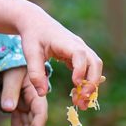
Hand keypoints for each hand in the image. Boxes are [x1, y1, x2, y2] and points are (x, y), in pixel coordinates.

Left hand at [0, 0, 105, 118]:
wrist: (35, 22)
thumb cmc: (32, 36)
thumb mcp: (30, 53)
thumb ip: (35, 73)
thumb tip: (42, 94)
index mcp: (66, 42)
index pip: (81, 54)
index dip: (81, 69)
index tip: (75, 83)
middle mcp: (78, 45)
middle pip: (95, 62)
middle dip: (92, 82)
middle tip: (82, 100)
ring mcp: (81, 50)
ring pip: (95, 68)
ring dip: (91, 85)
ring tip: (81, 103)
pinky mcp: (79, 56)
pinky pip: (89, 70)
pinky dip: (86, 83)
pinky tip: (79, 95)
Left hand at [0, 68, 48, 125]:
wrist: (9, 59)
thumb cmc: (12, 65)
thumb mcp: (11, 75)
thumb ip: (9, 91)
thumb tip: (8, 109)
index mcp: (36, 92)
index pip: (39, 113)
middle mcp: (33, 100)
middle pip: (34, 122)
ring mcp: (26, 103)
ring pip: (27, 123)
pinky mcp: (18, 104)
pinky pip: (19, 119)